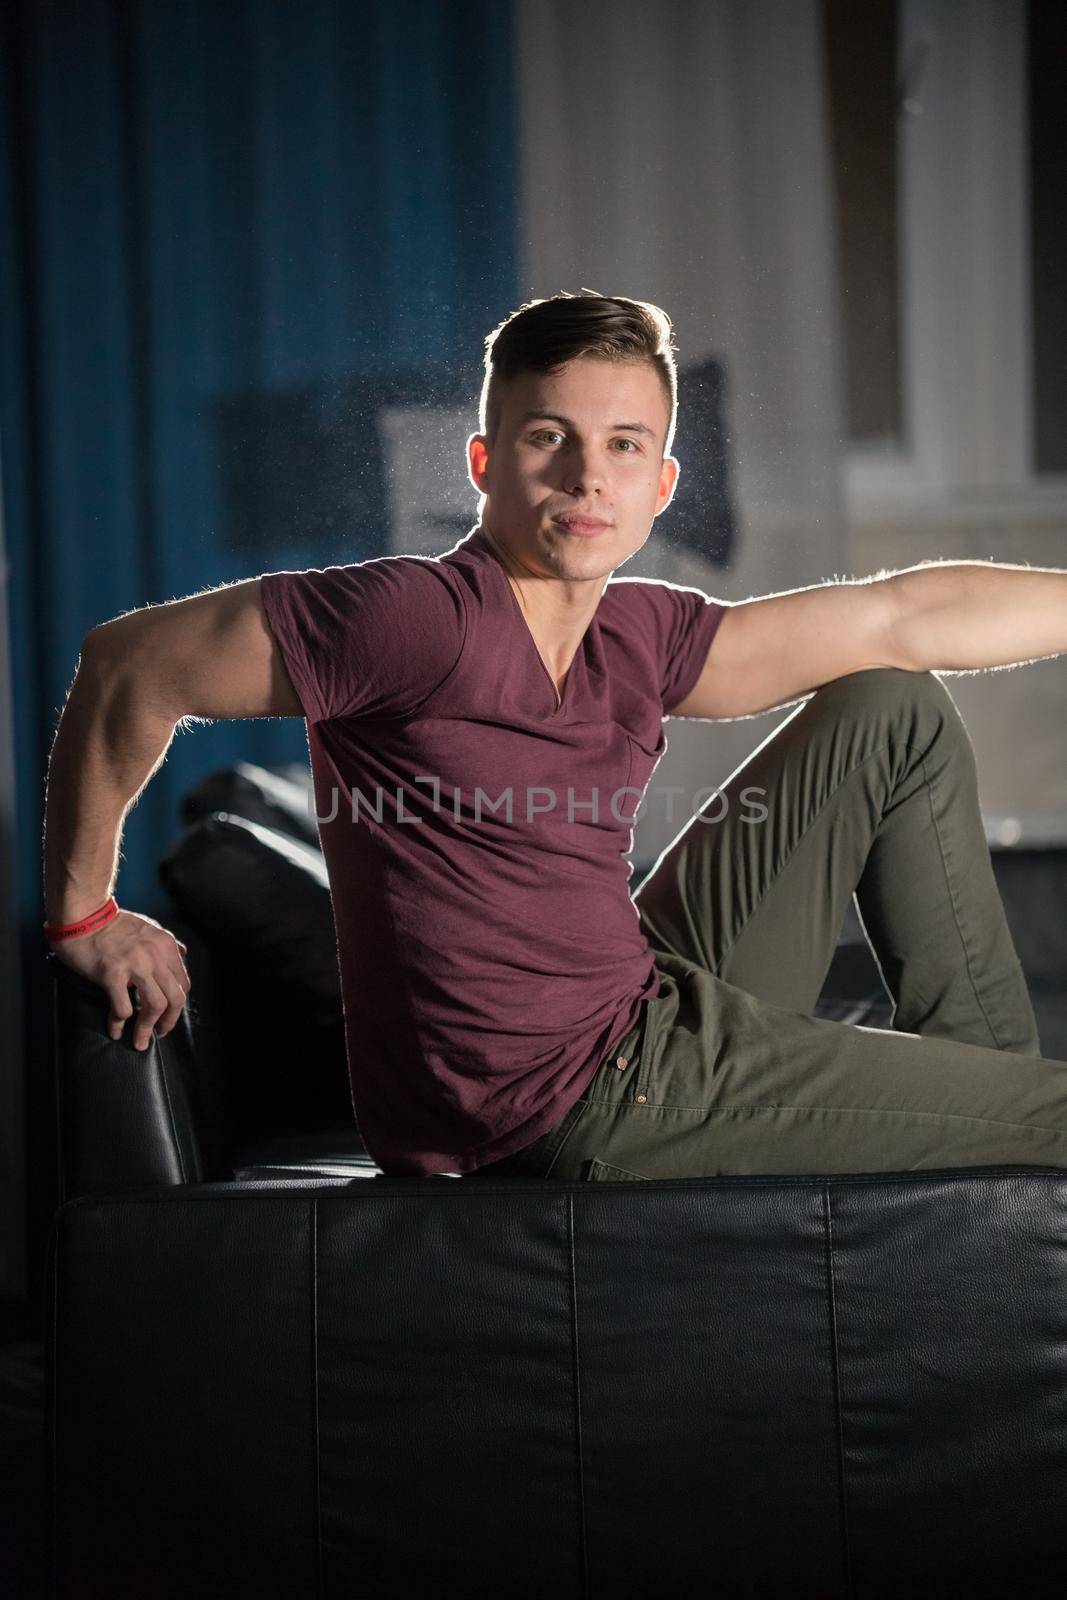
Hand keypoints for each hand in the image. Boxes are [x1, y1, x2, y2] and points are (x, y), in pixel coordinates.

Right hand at [52, 908, 190, 1049]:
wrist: (83, 915)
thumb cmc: (112, 924)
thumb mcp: (149, 928)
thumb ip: (166, 944)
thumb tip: (183, 954)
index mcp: (166, 946)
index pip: (183, 984)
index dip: (177, 1006)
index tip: (167, 1017)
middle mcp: (155, 955)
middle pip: (175, 999)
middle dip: (169, 1022)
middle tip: (159, 1035)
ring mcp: (135, 964)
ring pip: (155, 1006)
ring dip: (147, 1029)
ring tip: (139, 1041)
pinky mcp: (112, 973)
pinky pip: (123, 1007)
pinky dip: (120, 1023)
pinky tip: (115, 1029)